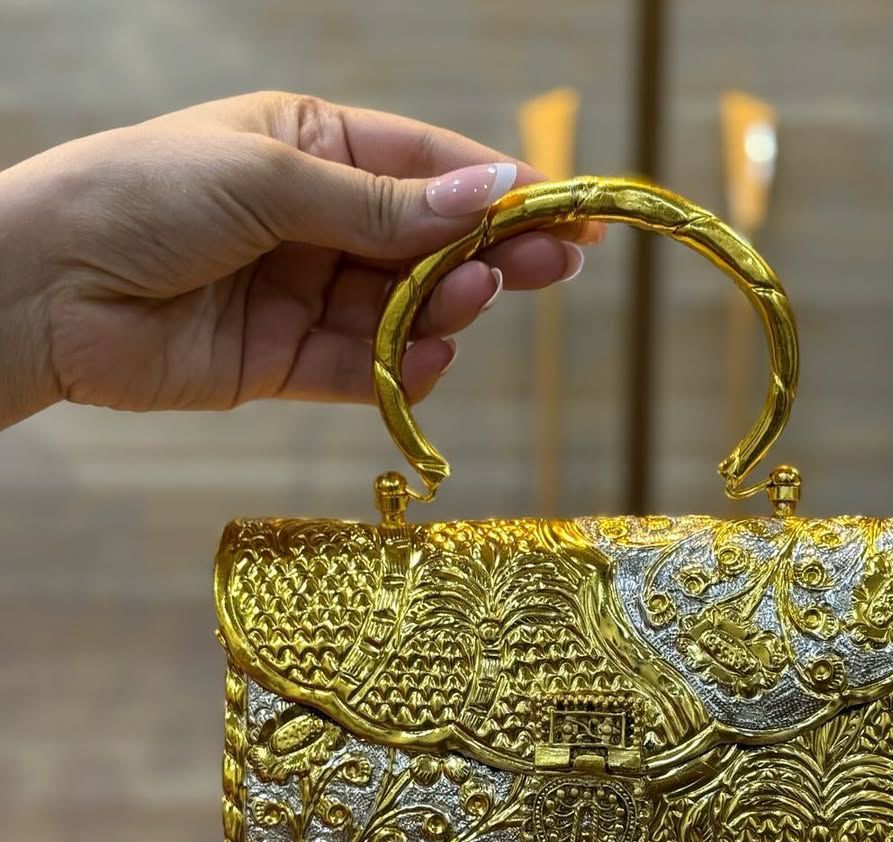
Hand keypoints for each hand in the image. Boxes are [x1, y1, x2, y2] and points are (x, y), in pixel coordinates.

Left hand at [0, 91, 596, 425]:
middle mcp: (316, 221)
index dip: (499, 189)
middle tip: (557, 266)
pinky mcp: (284, 361)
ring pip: (402, 309)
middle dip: (491, 252)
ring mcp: (303, 294)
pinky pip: (361, 367)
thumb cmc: (144, 195)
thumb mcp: (271, 179)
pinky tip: (432, 362)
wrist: (46, 289)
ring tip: (476, 301)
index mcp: (312, 147)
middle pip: (427, 242)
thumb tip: (486, 194)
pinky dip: (401, 370)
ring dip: (446, 309)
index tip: (567, 211)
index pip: (426, 166)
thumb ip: (381, 206)